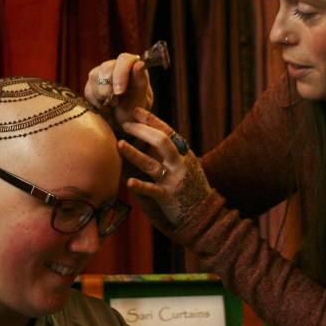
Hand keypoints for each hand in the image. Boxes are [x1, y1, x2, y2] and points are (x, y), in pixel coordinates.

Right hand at [84, 54, 153, 128]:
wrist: (121, 124)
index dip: (120, 74)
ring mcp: (102, 73)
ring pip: (94, 76)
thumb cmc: (135, 111)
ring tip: (114, 105)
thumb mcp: (140, 101)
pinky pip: (88, 89)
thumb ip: (140, 82)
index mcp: (133, 67)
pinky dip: (97, 102)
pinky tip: (106, 107)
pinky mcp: (91, 83)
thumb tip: (140, 63)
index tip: (120, 92)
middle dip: (108, 87)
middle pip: (106, 67)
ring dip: (103, 95)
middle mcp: (117, 66)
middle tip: (115, 102)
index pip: (124, 59)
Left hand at [119, 107, 211, 226]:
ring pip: (151, 164)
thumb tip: (154, 135)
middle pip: (161, 141)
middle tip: (126, 125)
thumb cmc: (192, 188)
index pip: (168, 131)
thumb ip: (174, 152)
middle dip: (142, 131)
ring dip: (134, 154)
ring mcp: (174, 180)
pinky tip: (128, 182)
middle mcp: (180, 164)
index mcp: (184, 154)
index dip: (151, 120)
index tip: (137, 111)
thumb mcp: (188, 165)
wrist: (205, 214)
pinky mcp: (168, 197)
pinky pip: (152, 190)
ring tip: (119, 144)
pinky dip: (140, 186)